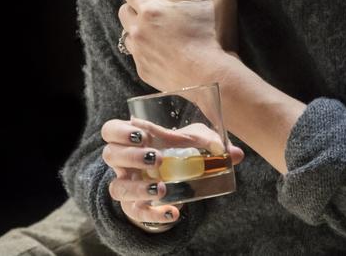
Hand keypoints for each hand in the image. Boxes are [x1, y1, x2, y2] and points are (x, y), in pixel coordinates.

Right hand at [101, 117, 243, 230]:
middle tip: (156, 157)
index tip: (143, 134)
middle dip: (130, 156)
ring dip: (137, 188)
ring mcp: (127, 185)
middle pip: (109, 155)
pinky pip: (137, 214)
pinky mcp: (135, 207)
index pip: (111, 130)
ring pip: (117, 188)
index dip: (121, 131)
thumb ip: (211, 143)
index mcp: (131, 138)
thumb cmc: (177, 150)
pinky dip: (154, 215)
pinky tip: (173, 212)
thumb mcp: (192, 141)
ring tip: (162, 188)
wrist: (168, 180)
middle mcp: (123, 162)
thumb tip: (236, 153)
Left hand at [119, 0, 237, 91]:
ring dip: (139, 29)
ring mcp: (139, 52)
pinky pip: (137, 54)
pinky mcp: (143, 70)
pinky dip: (146, 49)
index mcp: (151, 8)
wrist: (213, 78)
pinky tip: (165, 50)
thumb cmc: (214, 37)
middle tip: (155, 8)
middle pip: (124, 10)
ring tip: (159, 31)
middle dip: (136, 6)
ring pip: (128, 33)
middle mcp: (139, 29)